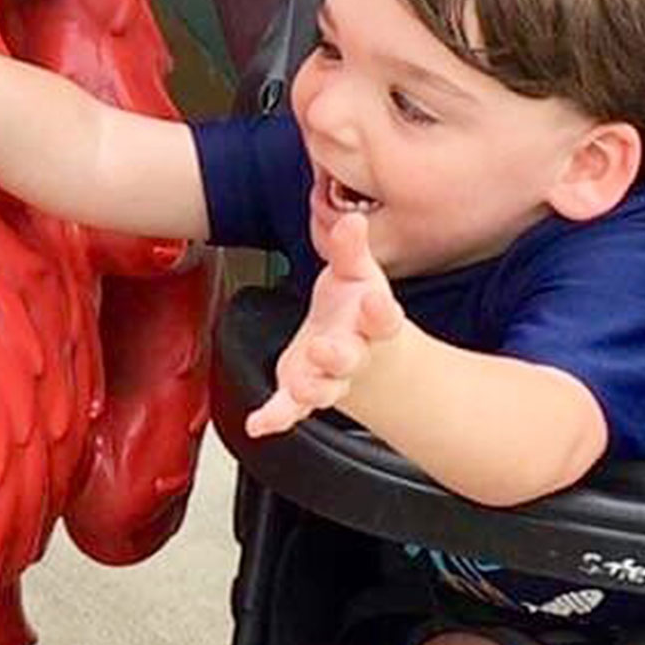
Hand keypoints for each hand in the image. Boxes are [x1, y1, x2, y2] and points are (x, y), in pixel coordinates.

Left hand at [247, 190, 407, 436]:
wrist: (356, 344)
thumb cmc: (355, 306)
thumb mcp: (355, 271)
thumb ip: (351, 248)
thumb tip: (351, 219)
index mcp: (372, 321)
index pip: (384, 318)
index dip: (379, 312)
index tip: (374, 302)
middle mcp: (354, 352)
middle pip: (350, 358)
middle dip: (337, 355)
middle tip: (324, 349)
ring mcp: (329, 376)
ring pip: (324, 388)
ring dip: (311, 388)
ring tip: (299, 387)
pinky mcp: (303, 390)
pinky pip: (290, 408)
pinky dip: (276, 417)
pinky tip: (260, 424)